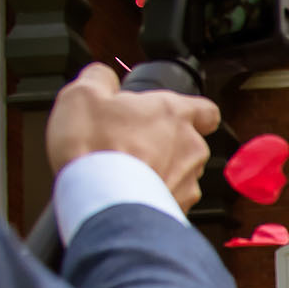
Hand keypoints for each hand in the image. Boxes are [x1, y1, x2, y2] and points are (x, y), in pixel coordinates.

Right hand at [45, 63, 222, 206]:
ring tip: (124, 173)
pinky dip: (152, 197)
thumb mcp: (83, 94)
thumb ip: (99, 79)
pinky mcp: (179, 210)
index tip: (173, 116)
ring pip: (180, 174)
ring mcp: (188, 183)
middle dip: (163, 145)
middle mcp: (191, 148)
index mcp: (174, 113)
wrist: (101, 202)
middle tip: (129, 144)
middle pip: (187, 143)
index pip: (205, 110)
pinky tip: (127, 195)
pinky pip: (169, 200)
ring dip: (158, 172)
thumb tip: (102, 77)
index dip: (191, 113)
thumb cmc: (96, 149)